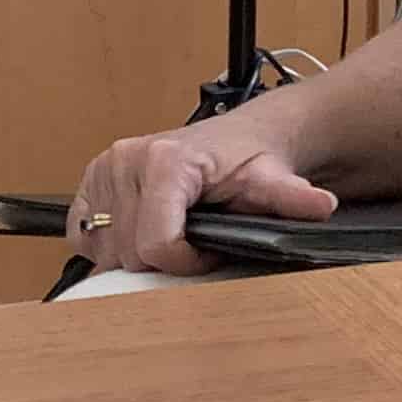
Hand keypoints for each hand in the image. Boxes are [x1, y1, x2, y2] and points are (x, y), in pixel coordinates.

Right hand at [66, 117, 335, 275]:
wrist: (241, 138)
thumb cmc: (252, 160)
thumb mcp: (273, 179)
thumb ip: (291, 197)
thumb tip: (320, 205)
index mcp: (164, 162)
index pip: (156, 246)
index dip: (186, 263)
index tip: (211, 251)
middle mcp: (125, 160)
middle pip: (131, 253)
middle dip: (164, 260)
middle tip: (195, 240)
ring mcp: (103, 169)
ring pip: (105, 250)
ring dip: (136, 253)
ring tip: (171, 233)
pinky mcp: (90, 180)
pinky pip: (81, 234)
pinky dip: (105, 243)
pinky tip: (137, 231)